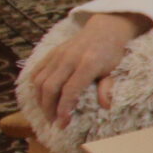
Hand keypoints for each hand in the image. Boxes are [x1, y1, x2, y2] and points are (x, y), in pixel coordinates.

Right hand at [33, 12, 150, 126]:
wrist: (105, 29)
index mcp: (88, 63)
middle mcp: (69, 58)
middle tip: (53, 122)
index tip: (63, 123)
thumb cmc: (113, 53)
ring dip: (40, 100)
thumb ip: (108, 87)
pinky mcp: (51, 53)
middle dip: (49, 108)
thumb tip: (106, 106)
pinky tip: (41, 98)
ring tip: (47, 113)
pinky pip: (37, 71)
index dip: (64, 108)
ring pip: (40, 80)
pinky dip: (35, 86)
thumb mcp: (116, 70)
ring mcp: (58, 54)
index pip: (70, 90)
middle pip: (50, 87)